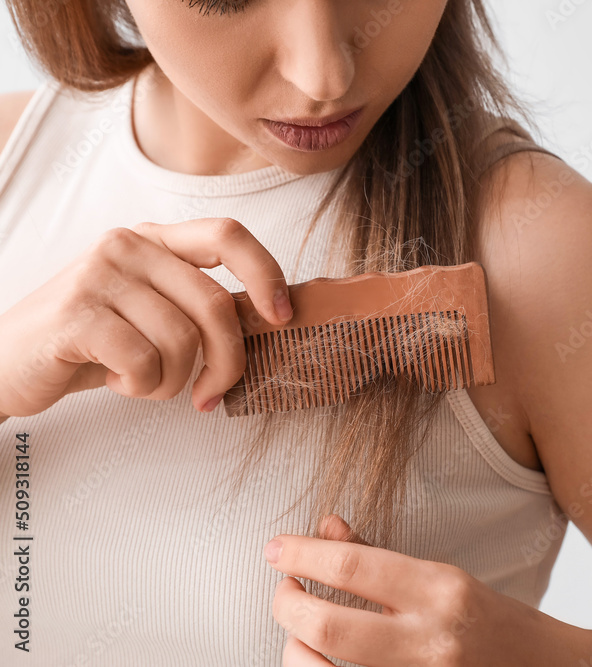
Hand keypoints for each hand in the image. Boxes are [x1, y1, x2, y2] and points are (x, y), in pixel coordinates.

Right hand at [0, 218, 291, 416]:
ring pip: (183, 340)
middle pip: (216, 305)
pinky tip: (115, 378)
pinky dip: (140, 386)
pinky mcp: (76, 313)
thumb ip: (199, 305)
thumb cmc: (92, 343)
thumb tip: (270, 320)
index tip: (283, 317)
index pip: (228, 235)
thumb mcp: (151, 312)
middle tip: (211, 393)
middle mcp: (129, 246)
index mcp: (155, 241)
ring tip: (142, 379)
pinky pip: (145, 362)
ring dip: (172, 380)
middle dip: (227, 362)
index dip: (266, 274)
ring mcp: (99, 274)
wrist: (8, 362)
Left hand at [266, 515, 565, 665]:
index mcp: (441, 590)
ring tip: (296, 629)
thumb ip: (380, 558)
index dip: (303, 555)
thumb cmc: (495, 623)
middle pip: (327, 624)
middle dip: (286, 604)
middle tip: (282, 589)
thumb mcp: (444, 579)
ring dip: (294, 646)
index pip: (353, 567)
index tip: (276, 549)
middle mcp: (431, 639)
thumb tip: (325, 530)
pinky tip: (317, 659)